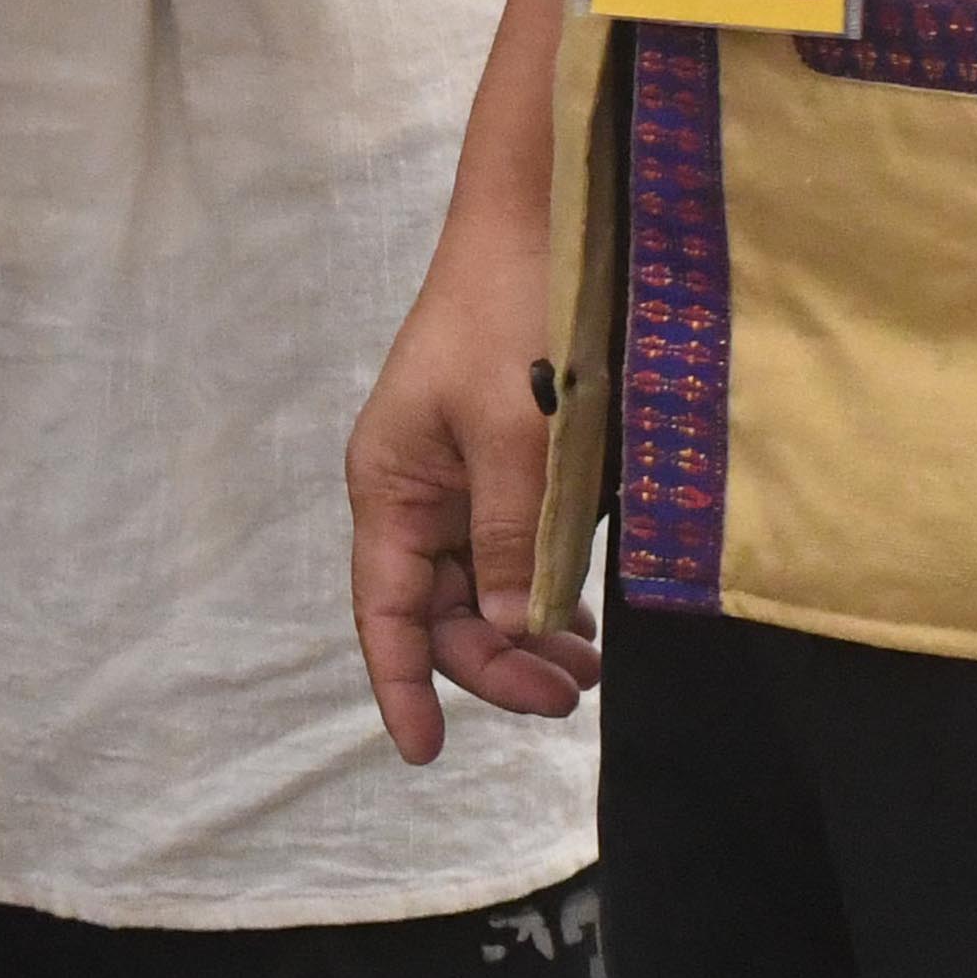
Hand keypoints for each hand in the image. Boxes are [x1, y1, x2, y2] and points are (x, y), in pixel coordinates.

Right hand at [345, 218, 598, 761]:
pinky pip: (516, 548)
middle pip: (441, 609)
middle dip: (494, 664)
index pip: (387, 610)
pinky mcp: (508, 459)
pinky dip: (546, 591)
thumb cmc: (514, 320)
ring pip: (483, 586)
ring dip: (526, 635)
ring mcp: (462, 474)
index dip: (401, 685)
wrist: (544, 222)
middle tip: (573, 695)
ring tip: (589, 672)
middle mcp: (416, 488)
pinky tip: (587, 616)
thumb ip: (513, 539)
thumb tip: (514, 631)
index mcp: (391, 483)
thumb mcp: (518, 437)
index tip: (424, 755)